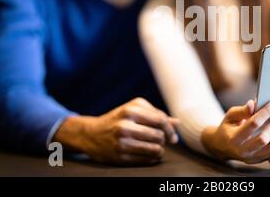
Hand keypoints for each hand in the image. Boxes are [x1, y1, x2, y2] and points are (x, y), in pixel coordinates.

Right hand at [54, 97, 178, 164]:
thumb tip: (178, 123)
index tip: (173, 136)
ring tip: (156, 147)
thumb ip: (156, 115)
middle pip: (159, 135)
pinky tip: (148, 154)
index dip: (170, 129)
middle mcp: (125, 124)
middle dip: (164, 139)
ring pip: (155, 149)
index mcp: (130, 109)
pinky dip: (153, 158)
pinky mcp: (120, 156)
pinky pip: (147, 159)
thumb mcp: (134, 111)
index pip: (161, 120)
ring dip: (160, 150)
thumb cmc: (118, 120)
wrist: (91, 134)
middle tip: (162, 141)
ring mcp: (122, 141)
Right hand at [201, 99, 269, 163]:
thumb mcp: (230, 116)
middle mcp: (242, 150)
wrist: (222, 146)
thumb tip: (254, 103)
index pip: (253, 123)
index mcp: (234, 138)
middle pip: (263, 138)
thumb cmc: (227, 127)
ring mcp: (251, 158)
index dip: (265, 112)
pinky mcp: (258, 160)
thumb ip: (242, 110)